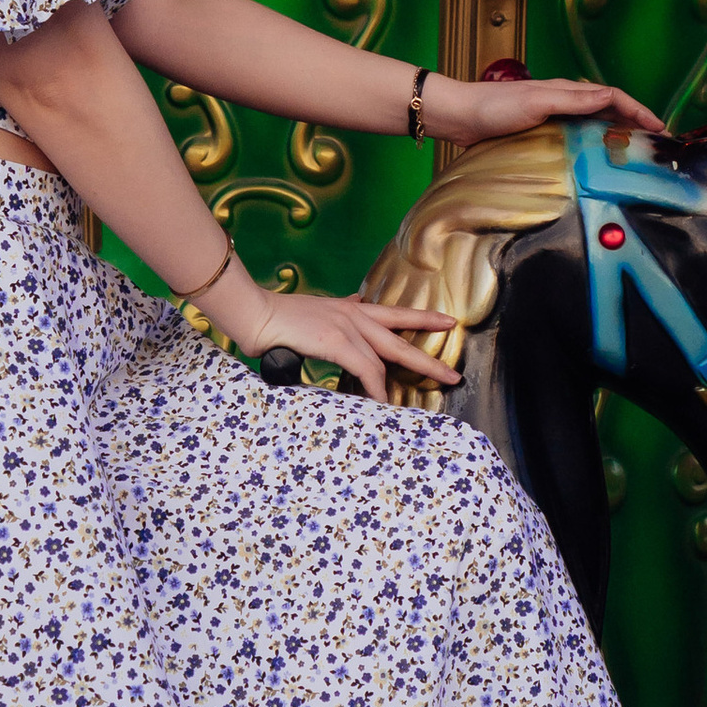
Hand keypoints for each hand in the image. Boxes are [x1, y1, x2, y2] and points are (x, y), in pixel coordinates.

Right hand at [213, 265, 456, 402]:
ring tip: (423, 397)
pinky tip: (382, 401)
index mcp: (348, 308)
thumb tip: (353, 305)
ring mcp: (345, 326)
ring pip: (387, 356)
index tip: (446, 321)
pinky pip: (366, 369)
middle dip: (429, 357)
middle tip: (453, 373)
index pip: (393, 313)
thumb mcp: (314, 312)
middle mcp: (352, 314)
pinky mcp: (336, 340)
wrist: (253, 312)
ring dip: (404, 380)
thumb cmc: (276, 318)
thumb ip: (335, 316)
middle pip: (400, 337)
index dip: (422, 318)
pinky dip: (376, 387)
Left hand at [426, 74, 662, 145]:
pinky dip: (595, 146)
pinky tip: (598, 162)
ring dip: (618, 136)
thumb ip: (575, 99)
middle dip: (636, 125)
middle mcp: (565, 102)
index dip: (640, 113)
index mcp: (569, 91)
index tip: (662, 131)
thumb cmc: (495, 107)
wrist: (459, 115)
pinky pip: (578, 139)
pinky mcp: (542, 133)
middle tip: (658, 147)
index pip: (615, 99)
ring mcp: (554, 118)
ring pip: (596, 125)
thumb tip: (612, 97)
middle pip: (610, 111)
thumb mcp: (539, 100)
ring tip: (636, 155)